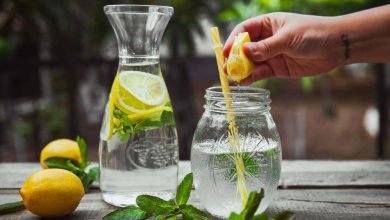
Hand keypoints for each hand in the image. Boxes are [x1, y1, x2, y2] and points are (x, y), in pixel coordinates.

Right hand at [223, 12, 343, 83]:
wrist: (336, 47)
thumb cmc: (313, 33)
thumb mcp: (288, 38)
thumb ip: (266, 47)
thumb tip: (244, 51)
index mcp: (267, 24)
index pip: (244, 30)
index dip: (233, 40)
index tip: (225, 52)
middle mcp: (266, 39)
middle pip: (244, 48)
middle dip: (234, 58)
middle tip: (227, 67)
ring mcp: (271, 54)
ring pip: (250, 62)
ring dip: (241, 70)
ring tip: (233, 77)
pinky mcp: (277, 68)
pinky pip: (260, 73)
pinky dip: (251, 78)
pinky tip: (244, 82)